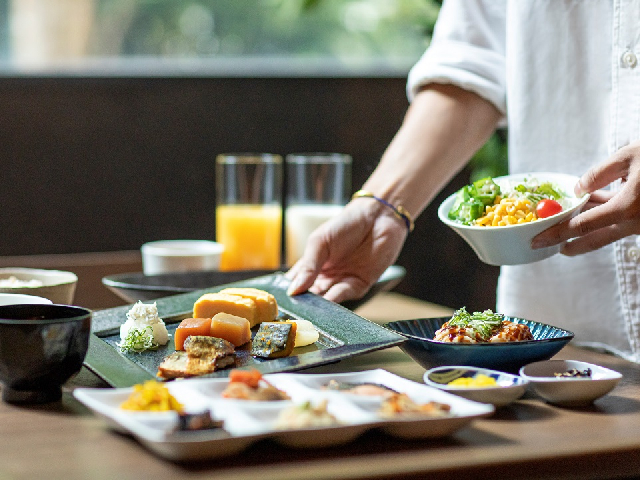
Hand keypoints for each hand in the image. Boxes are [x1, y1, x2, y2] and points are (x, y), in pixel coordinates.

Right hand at [285, 199, 407, 302]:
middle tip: (294, 310)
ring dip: (318, 305)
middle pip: (310, 295)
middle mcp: (326, 276)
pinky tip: (326, 302)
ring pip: (326, 299)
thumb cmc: (345, 224)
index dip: (289, 292)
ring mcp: (342, 281)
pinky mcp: (359, 285)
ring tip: (308, 310)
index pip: (296, 283)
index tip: (281, 302)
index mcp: (312, 265)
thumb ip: (308, 266)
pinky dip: (334, 301)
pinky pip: (344, 295)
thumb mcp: (320, 242)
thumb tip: (293, 289)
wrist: (377, 217)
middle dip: (303, 303)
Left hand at [531, 141, 639, 254]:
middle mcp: (635, 223)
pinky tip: (589, 202)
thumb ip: (600, 173)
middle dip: (568, 244)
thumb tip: (578, 188)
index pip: (581, 227)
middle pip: (593, 240)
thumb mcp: (631, 155)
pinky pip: (619, 220)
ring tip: (564, 218)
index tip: (536, 241)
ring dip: (585, 225)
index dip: (556, 234)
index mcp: (627, 208)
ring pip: (606, 230)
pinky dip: (602, 213)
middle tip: (546, 246)